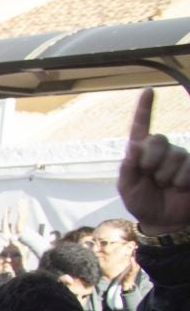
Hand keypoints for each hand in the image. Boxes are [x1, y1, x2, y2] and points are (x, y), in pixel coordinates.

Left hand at [119, 89, 189, 233]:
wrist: (163, 220)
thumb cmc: (142, 202)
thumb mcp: (127, 189)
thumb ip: (127, 169)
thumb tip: (133, 147)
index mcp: (140, 152)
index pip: (141, 127)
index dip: (144, 108)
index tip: (148, 90)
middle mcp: (161, 150)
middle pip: (158, 141)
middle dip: (151, 162)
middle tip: (151, 177)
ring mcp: (179, 157)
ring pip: (175, 156)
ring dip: (166, 177)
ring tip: (165, 186)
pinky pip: (188, 168)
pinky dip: (181, 181)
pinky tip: (179, 188)